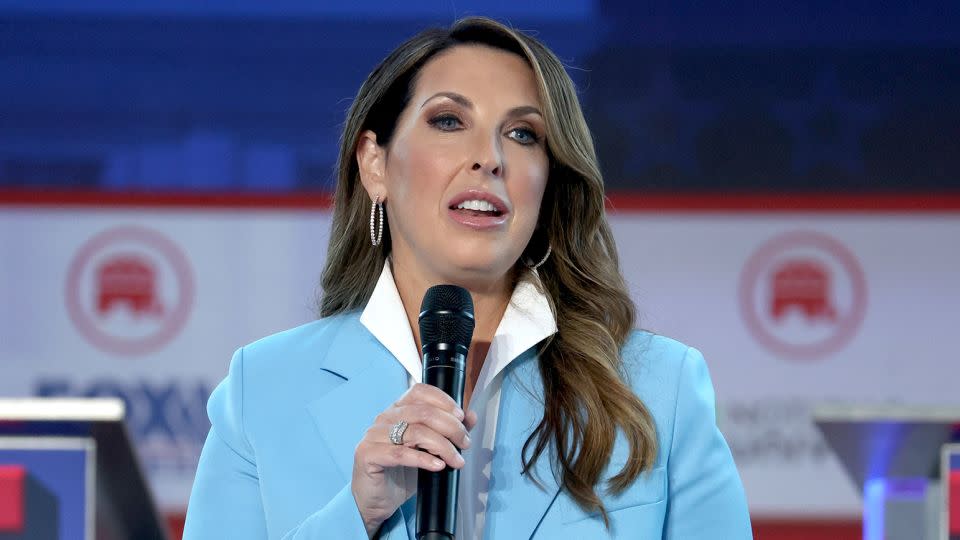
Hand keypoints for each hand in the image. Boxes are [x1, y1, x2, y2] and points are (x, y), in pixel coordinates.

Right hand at [351, 383, 477, 537]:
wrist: (376, 502)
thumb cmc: (401, 474)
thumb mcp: (430, 451)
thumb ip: (448, 432)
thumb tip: (471, 416)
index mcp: (397, 410)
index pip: (420, 392)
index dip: (443, 401)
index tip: (462, 417)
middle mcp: (384, 418)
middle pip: (423, 412)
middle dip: (450, 427)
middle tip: (465, 443)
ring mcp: (373, 435)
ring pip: (415, 432)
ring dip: (442, 446)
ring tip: (456, 460)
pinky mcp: (367, 454)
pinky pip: (400, 453)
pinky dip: (423, 459)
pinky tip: (438, 466)